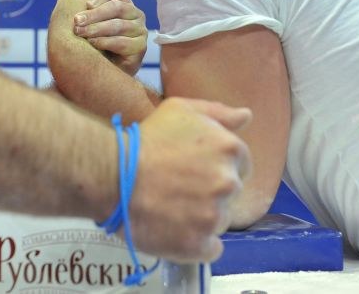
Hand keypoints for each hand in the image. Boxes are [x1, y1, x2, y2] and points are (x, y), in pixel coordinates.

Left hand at [72, 0, 147, 75]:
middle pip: (116, 6)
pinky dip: (105, 42)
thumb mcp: (88, 19)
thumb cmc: (94, 40)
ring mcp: (140, 30)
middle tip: (76, 22)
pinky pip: (123, 42)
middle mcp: (135, 13)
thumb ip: (88, 0)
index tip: (85, 4)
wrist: (102, 70)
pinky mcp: (140, 47)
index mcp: (123, 1)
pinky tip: (92, 45)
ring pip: (118, 25)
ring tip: (80, 34)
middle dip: (94, 14)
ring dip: (96, 29)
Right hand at [127, 98, 251, 261]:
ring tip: (172, 209)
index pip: (241, 165)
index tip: (194, 171)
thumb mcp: (180, 110)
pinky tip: (175, 231)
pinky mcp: (198, 245)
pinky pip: (211, 249)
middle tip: (179, 188)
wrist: (112, 174)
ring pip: (219, 221)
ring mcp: (214, 216)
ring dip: (202, 218)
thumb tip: (246, 116)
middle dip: (210, 192)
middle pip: (230, 194)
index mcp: (230, 149)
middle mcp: (229, 183)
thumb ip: (217, 112)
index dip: (217, 167)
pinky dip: (196, 244)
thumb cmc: (145, 139)